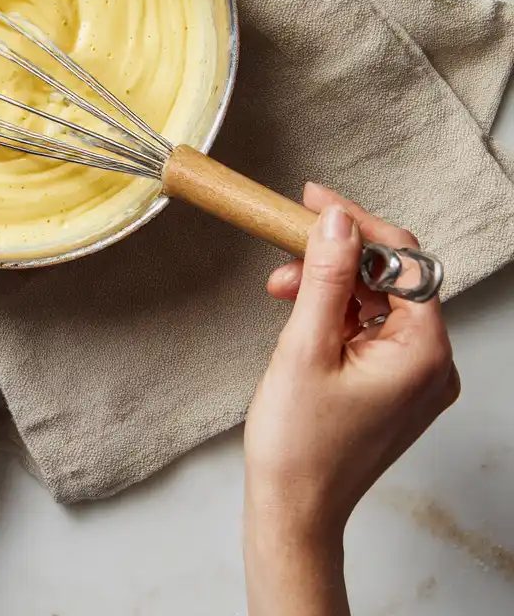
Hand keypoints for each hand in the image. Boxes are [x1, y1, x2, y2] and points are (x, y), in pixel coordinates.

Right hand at [243, 183, 458, 615]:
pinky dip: (332, 312)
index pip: (404, 262)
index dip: (359, 224)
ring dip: (328, 285)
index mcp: (424, 352)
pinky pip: (368, 328)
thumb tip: (337, 220)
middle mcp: (431, 362)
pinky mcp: (392, 385)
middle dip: (335, 258)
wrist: (292, 508)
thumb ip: (326, 276)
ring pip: (375, 301)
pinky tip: (297, 310)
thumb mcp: (305, 346)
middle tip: (285, 247)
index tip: (314, 201)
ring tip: (279, 288)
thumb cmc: (298, 443)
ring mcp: (414, 376)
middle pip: (391, 279)